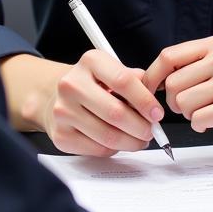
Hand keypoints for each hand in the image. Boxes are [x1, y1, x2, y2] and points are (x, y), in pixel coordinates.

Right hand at [41, 49, 164, 156]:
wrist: (55, 96)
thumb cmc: (91, 84)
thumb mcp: (111, 71)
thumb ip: (134, 80)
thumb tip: (153, 98)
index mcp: (89, 62)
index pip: (123, 81)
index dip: (145, 101)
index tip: (157, 113)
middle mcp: (71, 84)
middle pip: (116, 113)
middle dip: (141, 127)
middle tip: (151, 131)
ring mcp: (63, 111)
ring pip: (108, 136)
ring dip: (131, 142)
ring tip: (139, 139)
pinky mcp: (60, 136)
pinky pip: (97, 150)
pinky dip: (114, 149)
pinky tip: (118, 142)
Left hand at [143, 34, 212, 142]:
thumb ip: (194, 64)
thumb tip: (152, 78)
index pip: (168, 56)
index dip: (152, 76)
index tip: (148, 90)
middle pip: (172, 83)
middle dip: (172, 101)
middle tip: (187, 107)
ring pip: (183, 102)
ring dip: (188, 114)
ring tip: (205, 112)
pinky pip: (199, 119)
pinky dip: (200, 125)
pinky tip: (212, 122)